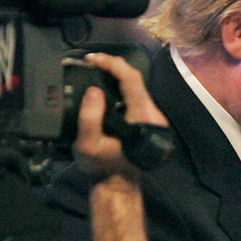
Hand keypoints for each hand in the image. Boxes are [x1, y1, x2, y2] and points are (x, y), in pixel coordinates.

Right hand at [74, 53, 170, 182]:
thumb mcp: (87, 146)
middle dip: (113, 66)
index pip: (132, 80)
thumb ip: (89, 119)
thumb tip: (94, 91)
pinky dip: (120, 85)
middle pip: (136, 80)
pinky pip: (135, 94)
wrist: (118, 182)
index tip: (93, 59)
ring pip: (136, 86)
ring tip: (96, 68)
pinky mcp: (148, 118)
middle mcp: (153, 115)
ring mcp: (153, 117)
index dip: (113, 64)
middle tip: (91, 61)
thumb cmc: (102, 166)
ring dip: (117, 74)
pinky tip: (106, 83)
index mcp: (142, 119)